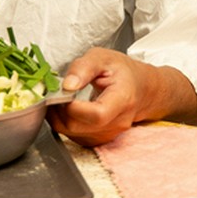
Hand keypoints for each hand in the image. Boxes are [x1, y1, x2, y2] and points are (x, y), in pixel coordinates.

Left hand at [46, 48, 196, 146]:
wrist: (141, 88)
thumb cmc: (123, 72)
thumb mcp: (102, 57)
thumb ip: (83, 68)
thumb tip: (67, 86)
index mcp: (122, 100)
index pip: (97, 114)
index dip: (73, 107)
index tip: (62, 92)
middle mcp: (118, 123)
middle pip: (80, 127)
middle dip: (60, 110)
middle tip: (55, 93)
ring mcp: (110, 134)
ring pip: (74, 134)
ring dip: (60, 118)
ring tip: (60, 99)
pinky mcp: (101, 139)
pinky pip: (75, 137)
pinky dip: (65, 124)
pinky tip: (65, 109)